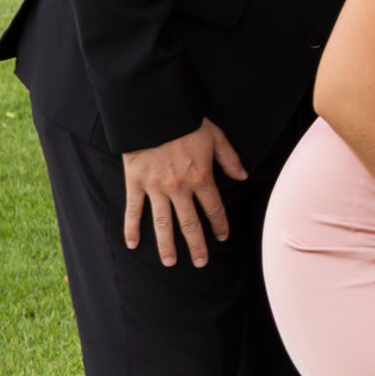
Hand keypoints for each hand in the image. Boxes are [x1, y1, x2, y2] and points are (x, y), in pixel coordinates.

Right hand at [122, 119, 245, 266]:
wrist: (154, 112)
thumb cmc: (187, 123)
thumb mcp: (216, 138)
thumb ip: (230, 160)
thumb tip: (244, 178)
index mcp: (201, 178)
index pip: (214, 208)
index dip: (220, 224)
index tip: (223, 237)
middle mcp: (179, 188)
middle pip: (190, 223)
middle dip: (196, 245)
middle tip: (200, 262)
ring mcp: (155, 188)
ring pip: (162, 223)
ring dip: (166, 245)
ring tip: (170, 262)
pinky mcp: (135, 183)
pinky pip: (133, 210)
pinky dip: (131, 228)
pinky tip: (132, 244)